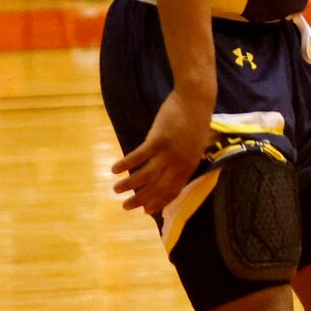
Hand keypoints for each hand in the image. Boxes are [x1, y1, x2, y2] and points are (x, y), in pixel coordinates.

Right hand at [111, 85, 211, 216]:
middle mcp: (179, 162)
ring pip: (146, 175)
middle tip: (125, 207)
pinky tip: (114, 169)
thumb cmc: (196, 120)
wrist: (196, 99)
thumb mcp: (196, 145)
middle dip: (141, 199)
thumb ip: (185, 160)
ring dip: (129, 184)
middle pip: (157, 187)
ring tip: (116, 189)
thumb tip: (173, 172)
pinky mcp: (158, 139)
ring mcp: (169, 151)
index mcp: (190, 165)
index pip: (173, 190)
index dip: (159, 202)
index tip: (146, 211)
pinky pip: (139, 156)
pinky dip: (126, 164)